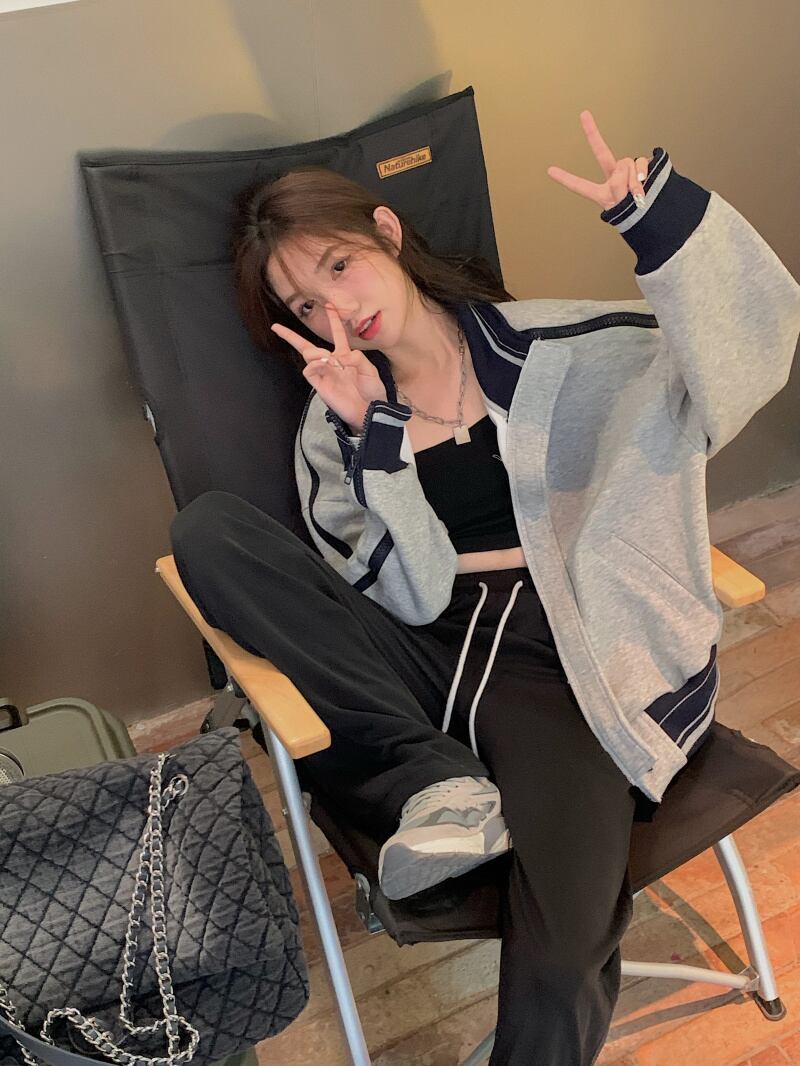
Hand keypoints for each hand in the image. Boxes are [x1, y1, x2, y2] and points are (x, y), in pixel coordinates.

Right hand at [271, 305, 386, 432]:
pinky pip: (309, 370)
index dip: (333, 320)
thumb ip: (357, 358)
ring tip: (328, 359)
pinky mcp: (319, 385)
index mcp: (345, 356)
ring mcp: (324, 373)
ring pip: (308, 355)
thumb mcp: (370, 370)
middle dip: (291, 336)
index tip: (329, 305)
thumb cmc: (372, 391)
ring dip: (316, 353)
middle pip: (307, 346)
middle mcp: (331, 363)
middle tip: (275, 327)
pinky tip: (324, 365)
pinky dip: (314, 364)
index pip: (337, 334)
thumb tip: (341, 355)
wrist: (369, 410)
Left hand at [547, 111, 649, 210]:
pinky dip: (643, 172)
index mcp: (602, 194)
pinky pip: (641, 162)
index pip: (580, 186)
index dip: (565, 179)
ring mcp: (628, 172)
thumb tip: (624, 170)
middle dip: (592, 133)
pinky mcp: (642, 168)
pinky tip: (645, 182)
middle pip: (602, 153)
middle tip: (584, 114)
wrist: (654, 216)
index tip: (550, 171)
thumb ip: (618, 186)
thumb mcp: (620, 206)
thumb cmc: (634, 215)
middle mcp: (613, 179)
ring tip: (636, 194)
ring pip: (627, 163)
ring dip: (633, 179)